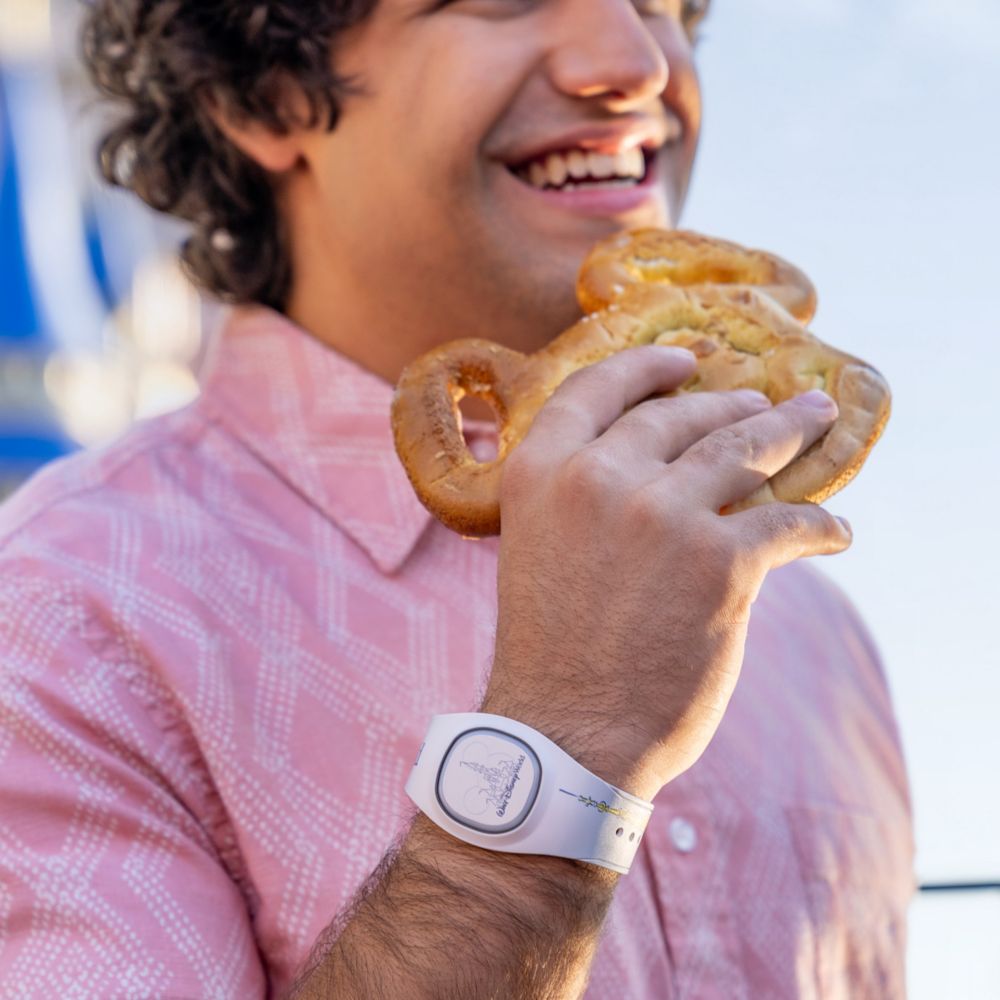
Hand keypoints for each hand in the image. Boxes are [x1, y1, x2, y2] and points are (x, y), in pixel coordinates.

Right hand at [483, 345, 850, 799]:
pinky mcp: (720, 562)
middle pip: (681, 415)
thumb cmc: (552, 648)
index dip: (648, 367)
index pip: (599, 388)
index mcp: (541, 471)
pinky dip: (820, 526)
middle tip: (765, 404)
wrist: (565, 734)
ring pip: (742, 449)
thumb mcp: (541, 545)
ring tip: (812, 425)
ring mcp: (661, 515)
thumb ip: (582, 495)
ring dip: (788, 434)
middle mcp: (597, 479)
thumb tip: (662, 464)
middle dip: (732, 404)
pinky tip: (835, 532)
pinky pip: (789, 522)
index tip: (685, 360)